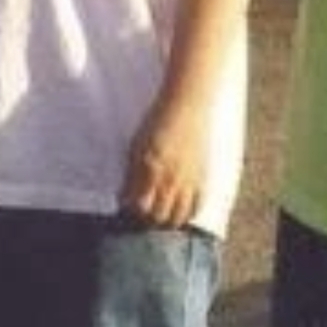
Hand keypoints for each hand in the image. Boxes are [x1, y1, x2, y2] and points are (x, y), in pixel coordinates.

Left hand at [120, 98, 208, 228]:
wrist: (188, 106)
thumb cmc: (157, 123)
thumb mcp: (137, 146)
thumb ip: (131, 174)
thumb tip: (124, 199)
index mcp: (150, 168)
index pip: (138, 206)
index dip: (130, 210)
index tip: (126, 205)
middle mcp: (170, 178)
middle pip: (157, 217)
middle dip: (146, 219)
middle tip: (141, 212)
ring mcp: (188, 181)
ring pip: (177, 218)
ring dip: (165, 221)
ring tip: (158, 214)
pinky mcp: (202, 179)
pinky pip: (196, 208)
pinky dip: (186, 215)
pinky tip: (177, 210)